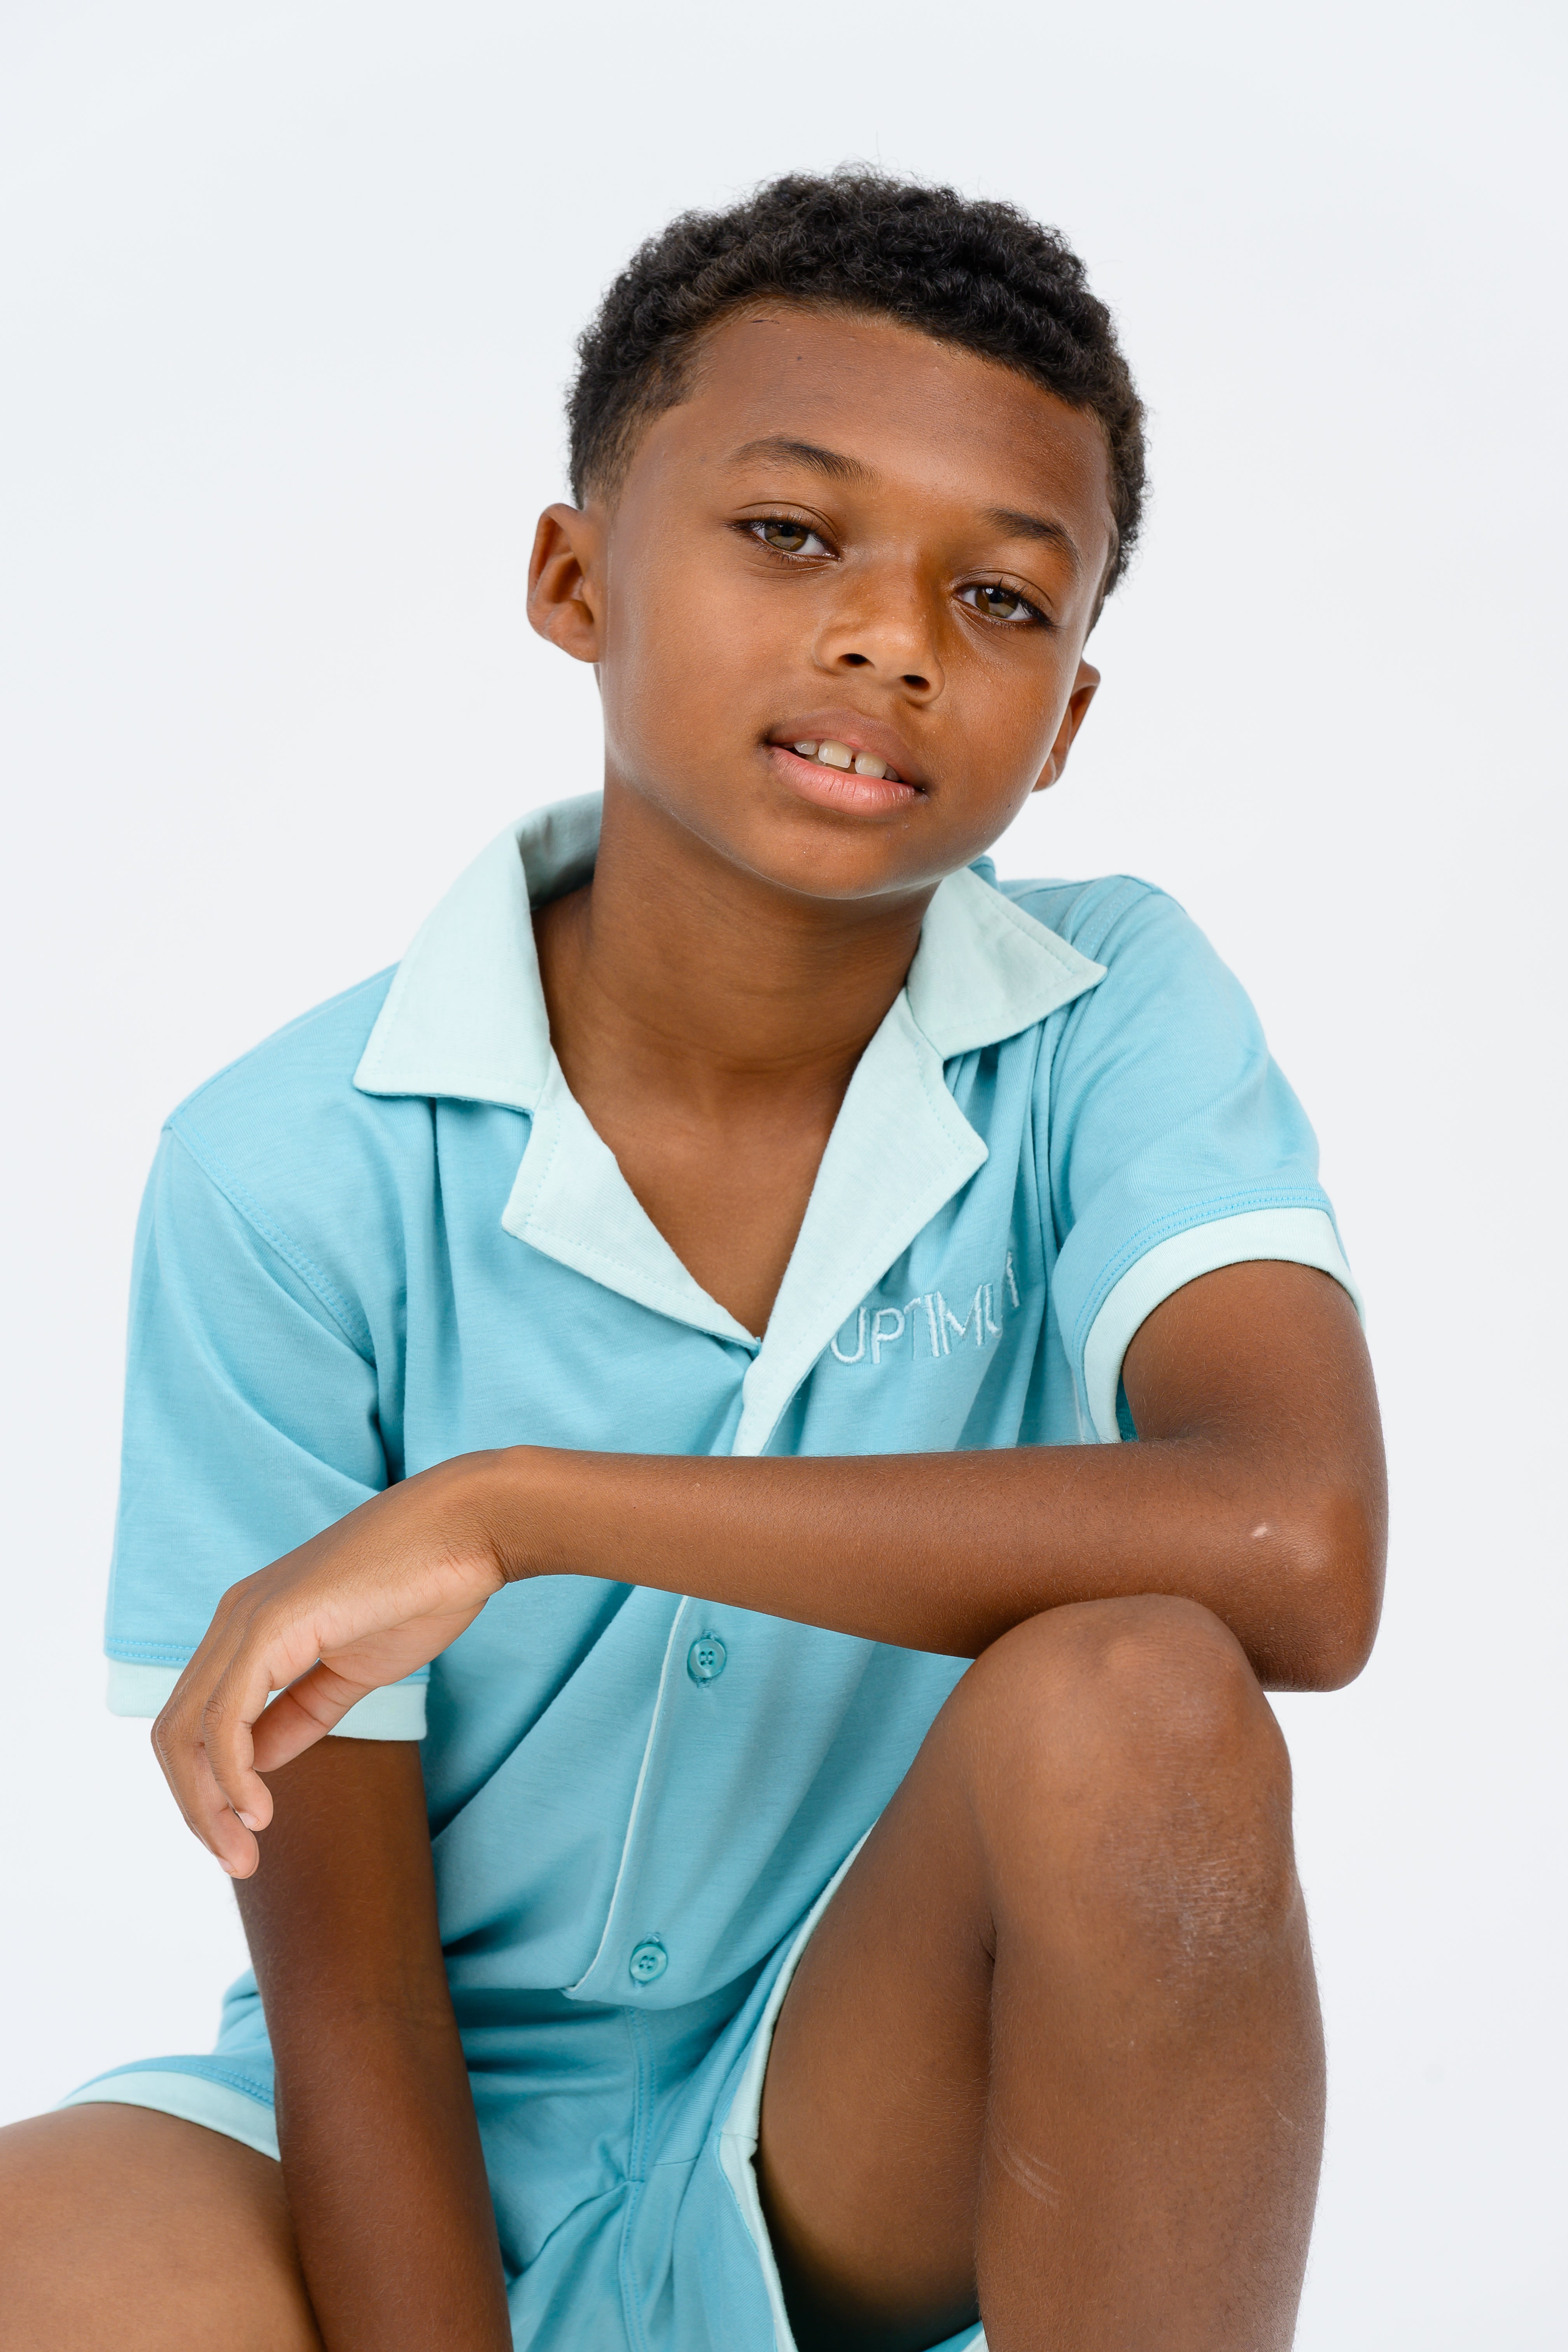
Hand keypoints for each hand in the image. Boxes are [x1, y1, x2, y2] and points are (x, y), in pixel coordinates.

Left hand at [152, 1454, 508, 1875]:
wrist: (468, 1531)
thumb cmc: (423, 1589)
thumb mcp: (351, 1671)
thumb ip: (299, 1713)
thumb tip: (252, 1762)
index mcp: (252, 1626)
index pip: (198, 1721)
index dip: (208, 1788)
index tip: (244, 1839)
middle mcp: (233, 1619)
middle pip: (175, 1732)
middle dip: (196, 1808)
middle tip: (237, 1862)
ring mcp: (246, 1619)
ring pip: (187, 1730)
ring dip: (207, 1804)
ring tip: (244, 1852)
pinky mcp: (270, 1626)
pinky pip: (226, 1717)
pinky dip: (231, 1774)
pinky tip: (259, 1809)